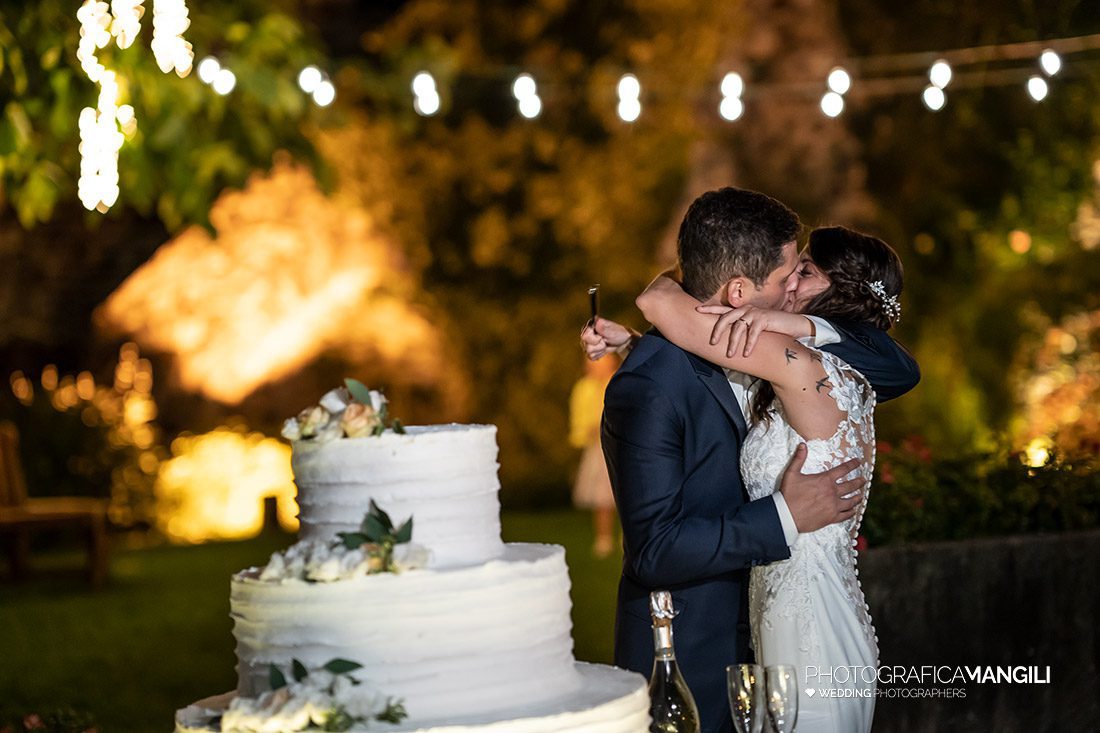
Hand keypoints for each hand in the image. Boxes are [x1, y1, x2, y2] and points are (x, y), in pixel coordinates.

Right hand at [580, 317, 636, 359]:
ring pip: (588, 352)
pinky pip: (591, 356)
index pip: (585, 336)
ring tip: (605, 345)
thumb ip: (604, 327)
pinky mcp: (590, 350)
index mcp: (591, 325)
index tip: (602, 337)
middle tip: (605, 341)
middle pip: (586, 346)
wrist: (622, 341)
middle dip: (598, 346)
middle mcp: (587, 332)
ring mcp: (587, 342)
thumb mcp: (613, 330)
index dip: (595, 339)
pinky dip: (599, 354)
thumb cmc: (619, 333)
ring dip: (599, 350)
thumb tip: (597, 323)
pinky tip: (603, 349)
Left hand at [695, 304, 810, 356]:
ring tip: (730, 355)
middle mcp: (747, 309)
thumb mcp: (754, 328)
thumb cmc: (772, 329)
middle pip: (726, 318)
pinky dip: (749, 344)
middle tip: (712, 343)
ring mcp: (755, 313)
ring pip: (738, 327)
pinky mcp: (764, 319)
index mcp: (742, 311)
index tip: (696, 309)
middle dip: (718, 331)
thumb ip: (742, 330)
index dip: (709, 308)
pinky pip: (753, 333)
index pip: (723, 309)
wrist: (793, 325)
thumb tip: (729, 341)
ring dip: (733, 343)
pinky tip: (746, 354)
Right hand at [778, 444, 864, 533]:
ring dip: (858, 497)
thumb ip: (799, 458)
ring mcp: (833, 506)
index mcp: (825, 480)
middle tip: (864, 480)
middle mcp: (832, 492)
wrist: (787, 515)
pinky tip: (853, 511)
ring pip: (851, 501)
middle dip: (859, 482)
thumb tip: (803, 445)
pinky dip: (851, 512)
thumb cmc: (789, 494)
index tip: (859, 462)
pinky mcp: (832, 518)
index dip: (852, 464)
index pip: (843, 469)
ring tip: (861, 495)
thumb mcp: (792, 473)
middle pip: (851, 485)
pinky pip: (846, 515)